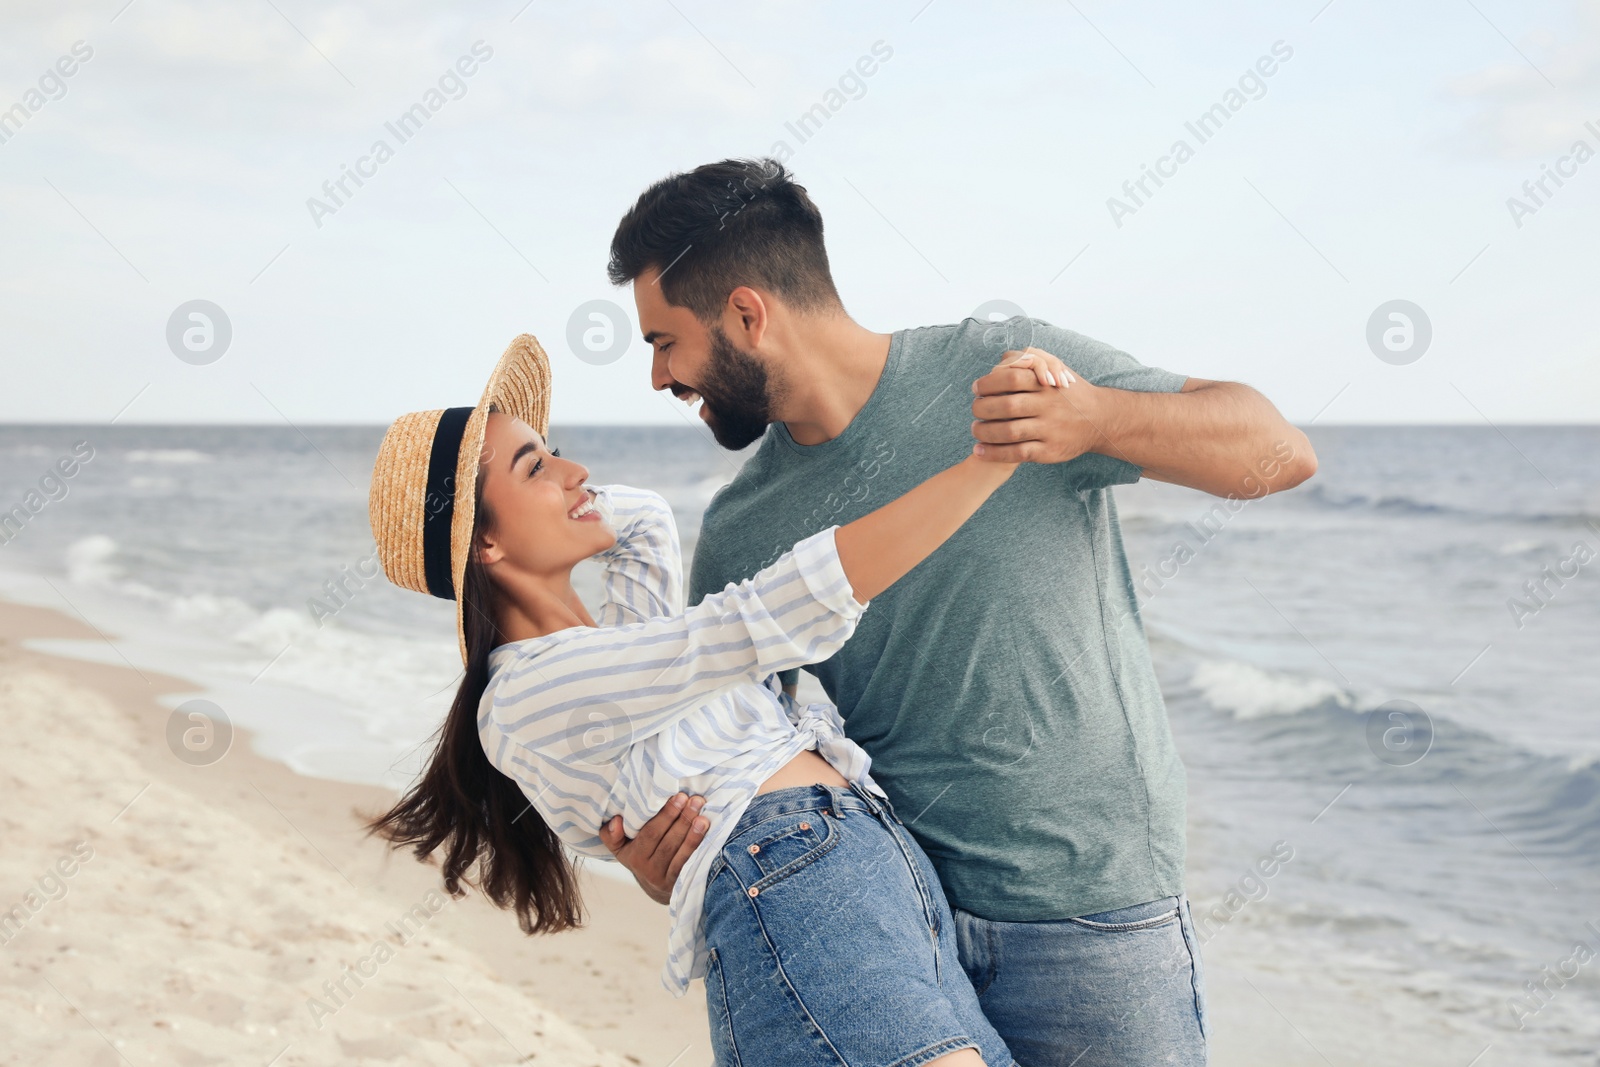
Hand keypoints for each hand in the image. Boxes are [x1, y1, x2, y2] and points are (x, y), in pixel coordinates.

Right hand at [597, 793, 708, 904]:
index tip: (678, 797)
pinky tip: (705, 833)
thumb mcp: (621, 847)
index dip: (665, 815)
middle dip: (682, 819)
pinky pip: (688, 864)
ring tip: (703, 815)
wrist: (655, 887)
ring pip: (679, 853)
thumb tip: (616, 821)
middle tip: (695, 800)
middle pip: (667, 842)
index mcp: (632, 855)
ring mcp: (663, 878)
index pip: (649, 833)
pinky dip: (697, 848)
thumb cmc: (639, 855)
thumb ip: (612, 834)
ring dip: (693, 833)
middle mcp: (646, 869)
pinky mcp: (678, 884)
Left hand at [970, 347, 1108, 463]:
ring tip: (975, 429)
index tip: (977, 388)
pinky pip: (1018, 453)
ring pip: (1010, 431)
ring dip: (985, 432)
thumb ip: (1029, 360)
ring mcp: (1050, 430)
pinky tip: (980, 451)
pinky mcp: (1050, 451)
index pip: (1012, 378)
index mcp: (1047, 384)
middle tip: (975, 409)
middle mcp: (1049, 406)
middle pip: (1007, 405)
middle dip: (983, 408)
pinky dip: (995, 453)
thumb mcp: (1056, 369)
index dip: (989, 383)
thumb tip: (1002, 359)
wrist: (1100, 420)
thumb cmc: (1068, 392)